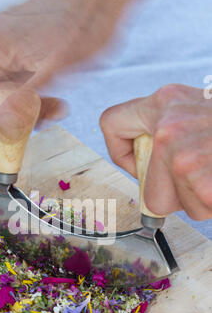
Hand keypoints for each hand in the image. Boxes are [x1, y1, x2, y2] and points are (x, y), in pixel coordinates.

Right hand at [0, 0, 136, 151]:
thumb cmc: (83, 26)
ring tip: (56, 107)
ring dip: (27, 111)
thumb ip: (21, 104)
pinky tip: (56, 98)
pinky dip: (32, 99)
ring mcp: (0, 46)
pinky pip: (14, 84)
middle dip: (8, 121)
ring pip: (1, 95)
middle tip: (35, 125)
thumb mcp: (52, 74)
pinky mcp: (15, 50)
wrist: (100, 2)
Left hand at [100, 84, 211, 220]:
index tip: (140, 162)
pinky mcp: (202, 182)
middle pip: (146, 186)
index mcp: (165, 102)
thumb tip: (149, 161)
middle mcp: (168, 126)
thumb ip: (170, 127)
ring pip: (170, 203)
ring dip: (196, 197)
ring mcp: (184, 156)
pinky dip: (210, 203)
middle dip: (170, 191)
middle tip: (198, 175)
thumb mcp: (199, 108)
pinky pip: (197, 210)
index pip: (112, 124)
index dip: (122, 152)